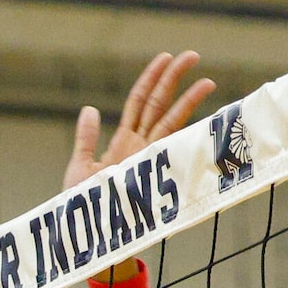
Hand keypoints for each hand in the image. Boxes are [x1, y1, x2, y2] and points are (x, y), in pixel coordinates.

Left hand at [65, 50, 213, 196]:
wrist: (84, 232)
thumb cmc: (81, 206)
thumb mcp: (80, 167)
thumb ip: (86, 139)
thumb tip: (90, 108)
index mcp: (123, 141)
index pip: (140, 101)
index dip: (152, 79)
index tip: (166, 58)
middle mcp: (140, 146)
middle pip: (161, 104)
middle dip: (175, 79)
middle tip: (193, 55)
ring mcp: (148, 159)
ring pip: (172, 122)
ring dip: (189, 102)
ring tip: (208, 82)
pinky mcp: (152, 173)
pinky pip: (172, 150)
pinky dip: (189, 137)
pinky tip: (205, 121)